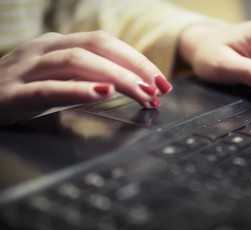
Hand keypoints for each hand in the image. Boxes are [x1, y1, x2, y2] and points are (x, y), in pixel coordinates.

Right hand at [0, 31, 171, 124]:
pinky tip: (103, 93)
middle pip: (97, 47)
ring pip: (77, 62)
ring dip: (116, 77)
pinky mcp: (12, 92)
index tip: (162, 80)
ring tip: (142, 93)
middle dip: (134, 67)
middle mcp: (45, 49)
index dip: (137, 60)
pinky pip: (49, 87)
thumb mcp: (60, 77)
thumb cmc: (23, 90)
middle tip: (159, 89)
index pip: (105, 43)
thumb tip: (132, 86)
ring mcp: (27, 67)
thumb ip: (90, 77)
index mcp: (59, 44)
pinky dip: (78, 89)